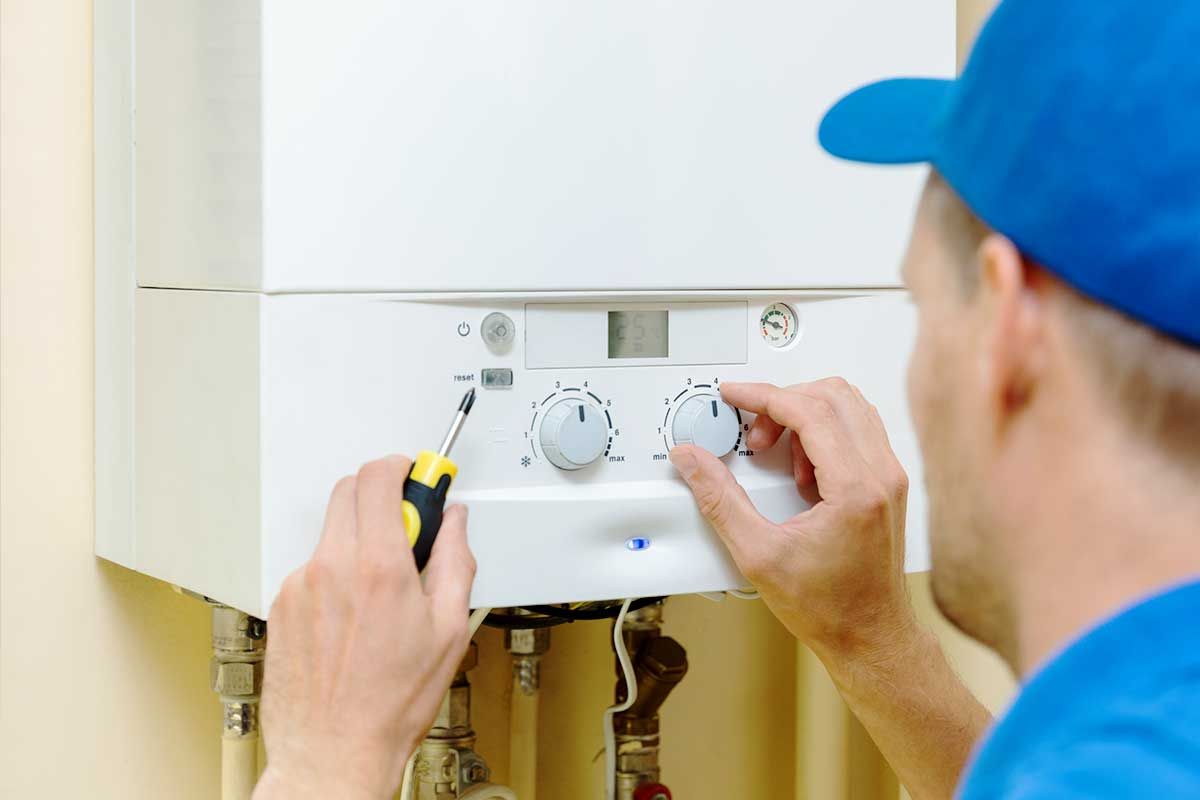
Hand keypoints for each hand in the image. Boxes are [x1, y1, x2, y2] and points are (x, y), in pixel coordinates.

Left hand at [254, 455, 476, 799]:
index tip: (416, 474)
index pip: (379, 478)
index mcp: (379, 568)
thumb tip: (455, 524)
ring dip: (359, 538)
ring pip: (332, 530)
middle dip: (380, 494)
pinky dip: (336, 572)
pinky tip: (354, 613)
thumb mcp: (448, 629)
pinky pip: (313, 566)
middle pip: (349, 490)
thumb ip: (455, 560)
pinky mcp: (282, 605)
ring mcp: (300, 585)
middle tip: (406, 524)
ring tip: (381, 588)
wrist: (333, 751)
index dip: (401, 466)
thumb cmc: (389, 704)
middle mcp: (332, 567)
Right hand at [669, 379, 914, 661]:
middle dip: (782, 403)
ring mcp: (889, 478)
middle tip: (753, 434)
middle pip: (833, 396)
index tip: (734, 395)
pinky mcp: (887, 485)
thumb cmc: (830, 608)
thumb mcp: (758, 554)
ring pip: (849, 408)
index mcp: (856, 488)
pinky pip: (857, 431)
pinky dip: (822, 434)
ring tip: (775, 455)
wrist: (870, 638)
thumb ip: (719, 500)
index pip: (809, 411)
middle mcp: (882, 475)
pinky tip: (799, 472)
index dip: (763, 395)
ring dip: (804, 416)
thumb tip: (693, 460)